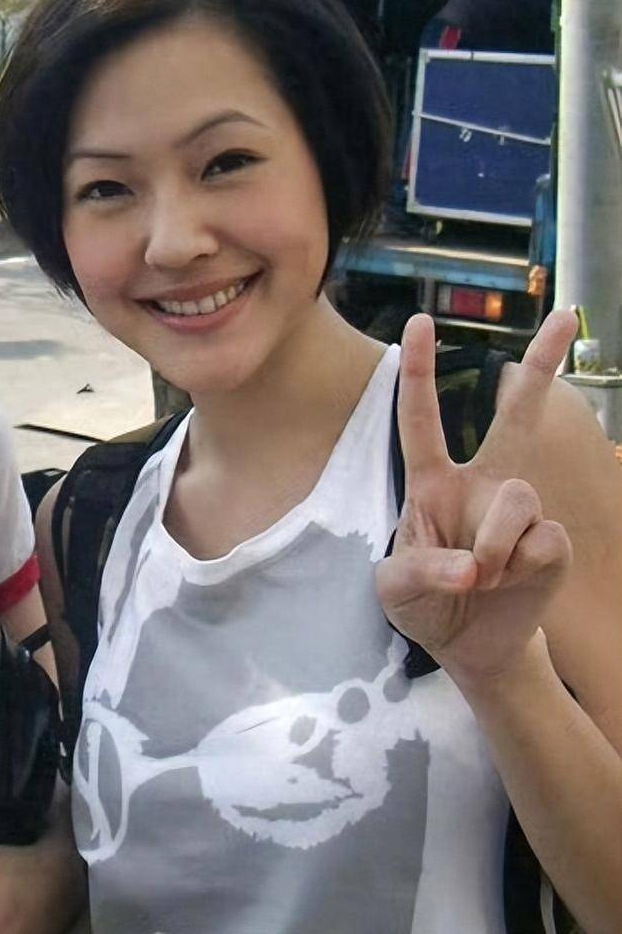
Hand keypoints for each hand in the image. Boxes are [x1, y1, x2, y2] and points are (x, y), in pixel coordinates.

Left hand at [375, 312, 577, 685]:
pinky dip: (518, 570)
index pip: (421, 420)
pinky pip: (542, 541)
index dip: (418, 372)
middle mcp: (480, 484)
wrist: (467, 644)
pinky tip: (509, 583)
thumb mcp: (394, 591)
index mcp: (432, 483)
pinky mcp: (551, 540)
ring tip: (480, 577)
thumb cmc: (422, 604)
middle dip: (542, 366)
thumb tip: (471, 566)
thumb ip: (419, 571)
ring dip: (494, 548)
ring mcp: (520, 510)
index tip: (419, 323)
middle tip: (566, 315)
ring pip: (519, 500)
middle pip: (516, 417)